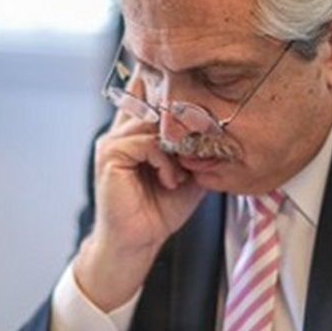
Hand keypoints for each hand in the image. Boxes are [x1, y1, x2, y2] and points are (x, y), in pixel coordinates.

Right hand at [74, 100, 205, 310]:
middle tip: (198, 147)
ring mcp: (113, 141)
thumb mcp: (189, 171)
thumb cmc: (161, 210)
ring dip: (176, 147)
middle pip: (155, 102)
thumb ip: (197, 147)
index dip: (171, 89)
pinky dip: (164, 161)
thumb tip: (221, 127)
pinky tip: (170, 181)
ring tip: (181, 175)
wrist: (139, 241)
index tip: (198, 95)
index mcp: (137, 132)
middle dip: (183, 122)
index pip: (150, 93)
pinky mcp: (110, 155)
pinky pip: (144, 142)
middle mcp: (122, 131)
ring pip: (153, 122)